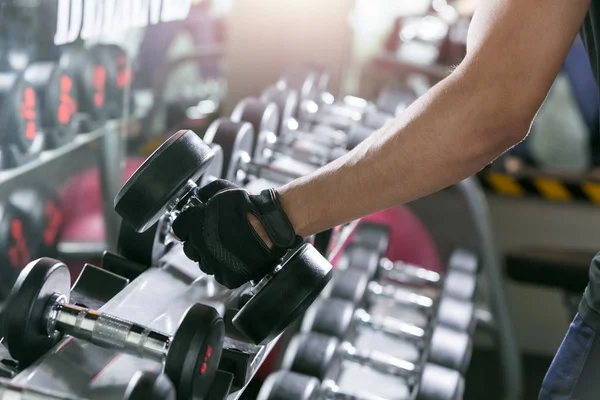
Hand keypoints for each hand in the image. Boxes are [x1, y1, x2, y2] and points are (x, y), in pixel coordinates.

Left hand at [172, 180, 300, 287]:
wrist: (270, 226)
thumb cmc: (248, 208)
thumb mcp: (223, 189)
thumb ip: (205, 193)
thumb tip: (196, 197)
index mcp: (194, 224)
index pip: (179, 229)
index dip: (188, 226)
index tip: (196, 226)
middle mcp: (199, 245)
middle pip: (190, 249)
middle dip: (199, 242)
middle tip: (216, 236)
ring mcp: (213, 263)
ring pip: (204, 263)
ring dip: (212, 256)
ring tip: (229, 246)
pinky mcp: (227, 276)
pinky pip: (220, 274)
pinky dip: (226, 267)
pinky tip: (235, 256)